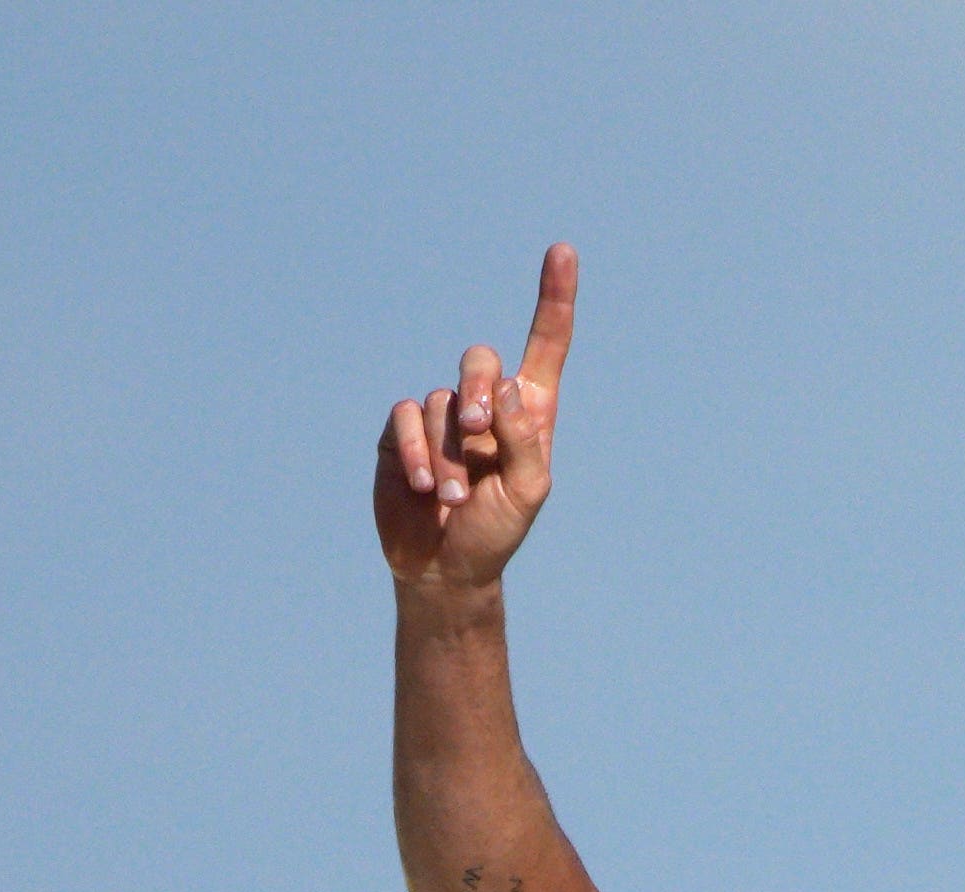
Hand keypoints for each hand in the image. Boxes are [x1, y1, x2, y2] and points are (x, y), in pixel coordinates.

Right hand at [374, 243, 577, 597]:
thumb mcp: (527, 491)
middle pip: (481, 360)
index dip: (553, 299)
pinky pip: (406, 418)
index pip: (545, 345)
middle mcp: (484, 405)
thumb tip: (503, 386)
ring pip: (442, 401)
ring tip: (453, 498)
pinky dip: (417, 452)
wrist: (444, 567)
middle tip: (478, 432)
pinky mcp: (403, 432)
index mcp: (528, 412)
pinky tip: (422, 487)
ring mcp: (441, 416)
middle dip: (478, 390)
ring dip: (448, 454)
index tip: (562, 251)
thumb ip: (523, 437)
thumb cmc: (496, 531)